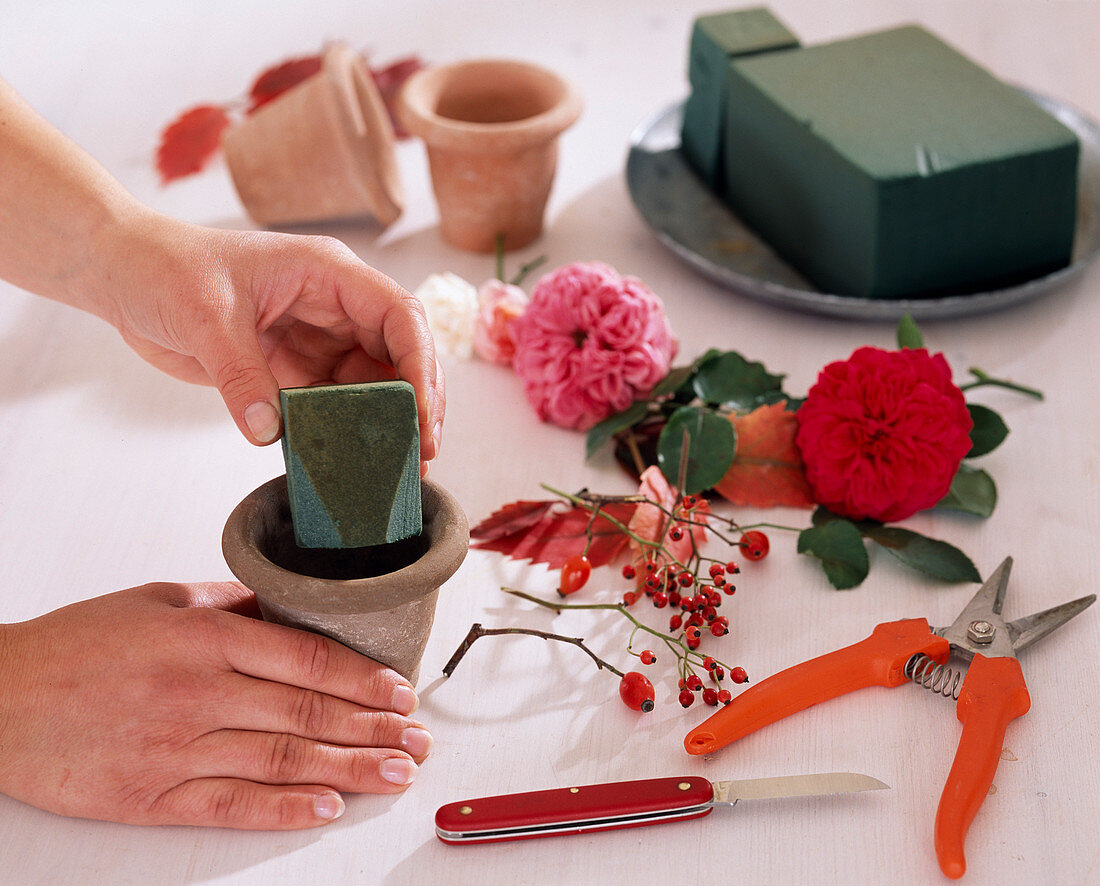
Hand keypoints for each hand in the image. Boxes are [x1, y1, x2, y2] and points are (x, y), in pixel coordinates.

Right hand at [0, 582, 432, 828]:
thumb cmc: (78, 645)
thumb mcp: (160, 600)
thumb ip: (232, 604)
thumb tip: (292, 607)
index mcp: (205, 639)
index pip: (308, 658)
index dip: (363, 678)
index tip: (400, 691)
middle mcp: (199, 694)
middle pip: (307, 713)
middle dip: (373, 727)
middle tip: (417, 738)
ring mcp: (178, 749)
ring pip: (282, 761)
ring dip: (348, 769)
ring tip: (396, 773)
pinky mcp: (153, 797)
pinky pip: (232, 804)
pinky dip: (284, 808)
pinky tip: (326, 807)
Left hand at [100, 213, 444, 465]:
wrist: (127, 276)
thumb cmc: (167, 269)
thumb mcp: (205, 317)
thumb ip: (240, 375)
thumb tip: (267, 431)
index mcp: (327, 274)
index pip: (399, 314)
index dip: (419, 362)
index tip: (421, 413)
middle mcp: (334, 306)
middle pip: (399, 353)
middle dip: (418, 400)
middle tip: (423, 451)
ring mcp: (318, 339)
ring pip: (373, 383)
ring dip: (387, 422)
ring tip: (401, 465)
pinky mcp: (296, 370)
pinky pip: (334, 404)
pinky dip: (347, 432)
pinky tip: (354, 461)